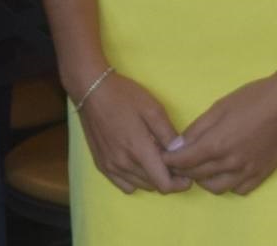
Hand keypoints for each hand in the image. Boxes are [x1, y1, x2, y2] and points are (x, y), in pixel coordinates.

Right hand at [76, 70, 191, 194]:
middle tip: (169, 159)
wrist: (90, 90)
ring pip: (141, 186)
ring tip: (153, 159)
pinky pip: (124, 185)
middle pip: (154, 186)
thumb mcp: (153, 109)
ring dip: (151, 178)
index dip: (180, 183)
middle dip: (167, 177)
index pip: (164, 185)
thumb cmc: (124, 96)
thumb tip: (182, 153)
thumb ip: (169, 134)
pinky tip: (136, 163)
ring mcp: (110, 166)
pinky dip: (135, 180)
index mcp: (138, 150)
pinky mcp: (101, 164)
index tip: (185, 173)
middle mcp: (123, 163)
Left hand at [164, 75, 276, 194]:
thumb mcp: (217, 108)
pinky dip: (228, 184)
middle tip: (177, 161)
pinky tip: (225, 171)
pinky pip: (239, 190)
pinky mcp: (263, 174)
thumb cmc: (251, 99)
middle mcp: (232, 163)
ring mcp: (249, 171)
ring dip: (204, 180)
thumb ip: (197, 129)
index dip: (170, 160)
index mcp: (217, 144)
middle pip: (197, 175)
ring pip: (217, 188)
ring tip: (201, 166)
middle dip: (183, 169)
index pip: (184, 161)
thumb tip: (179, 144)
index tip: (162, 157)